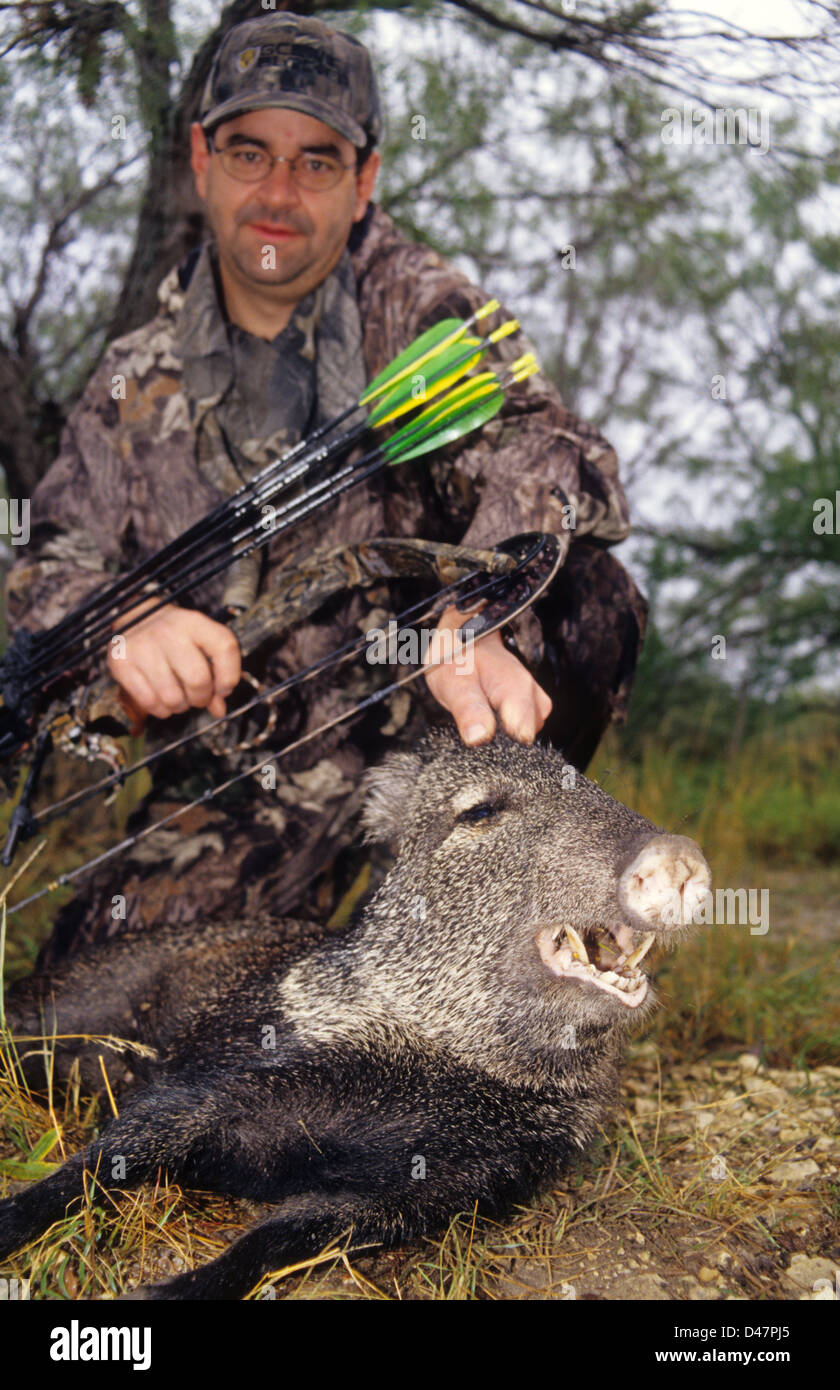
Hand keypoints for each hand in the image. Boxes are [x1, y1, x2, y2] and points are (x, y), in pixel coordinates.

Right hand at [107, 599, 241, 723]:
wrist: (135, 618)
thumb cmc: (174, 636)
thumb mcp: (199, 643)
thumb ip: (215, 674)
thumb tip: (219, 709)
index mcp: (194, 622)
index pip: (225, 647)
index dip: (230, 676)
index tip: (224, 688)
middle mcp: (169, 632)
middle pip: (198, 680)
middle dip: (202, 698)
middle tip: (197, 696)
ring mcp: (143, 646)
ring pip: (173, 697)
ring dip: (180, 706)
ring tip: (178, 696)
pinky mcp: (122, 662)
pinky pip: (149, 702)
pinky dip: (160, 709)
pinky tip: (161, 698)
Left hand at [424, 605, 551, 744]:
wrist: (462, 636)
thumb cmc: (457, 658)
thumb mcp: (454, 684)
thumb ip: (469, 710)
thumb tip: (479, 738)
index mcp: (516, 688)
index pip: (524, 733)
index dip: (502, 742)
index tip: (483, 734)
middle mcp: (532, 694)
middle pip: (527, 735)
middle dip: (503, 737)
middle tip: (477, 719)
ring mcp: (534, 697)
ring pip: (527, 730)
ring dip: (505, 729)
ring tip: (482, 712)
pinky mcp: (531, 702)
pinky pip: (526, 723)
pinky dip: (509, 724)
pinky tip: (492, 714)